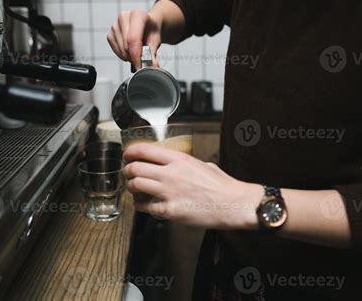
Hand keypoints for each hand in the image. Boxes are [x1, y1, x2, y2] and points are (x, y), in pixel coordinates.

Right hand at [107, 9, 161, 68]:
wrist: (147, 26)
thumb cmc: (151, 31)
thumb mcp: (156, 40)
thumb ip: (153, 53)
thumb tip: (152, 66)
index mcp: (137, 14)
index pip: (133, 39)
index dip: (136, 56)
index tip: (140, 66)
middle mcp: (124, 17)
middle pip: (126, 45)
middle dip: (134, 57)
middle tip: (142, 59)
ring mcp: (115, 25)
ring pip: (121, 50)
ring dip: (129, 57)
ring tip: (137, 52)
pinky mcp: (110, 34)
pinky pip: (115, 50)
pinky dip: (123, 55)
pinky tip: (130, 51)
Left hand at [123, 144, 262, 229]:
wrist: (234, 204)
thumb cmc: (222, 186)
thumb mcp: (203, 164)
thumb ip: (185, 164)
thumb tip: (175, 165)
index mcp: (179, 160)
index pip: (145, 150)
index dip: (131, 152)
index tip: (127, 155)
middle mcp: (171, 174)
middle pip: (135, 168)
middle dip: (127, 171)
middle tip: (127, 173)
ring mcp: (169, 192)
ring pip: (136, 186)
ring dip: (131, 187)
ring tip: (134, 189)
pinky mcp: (170, 210)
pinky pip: (146, 207)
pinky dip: (140, 205)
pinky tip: (142, 205)